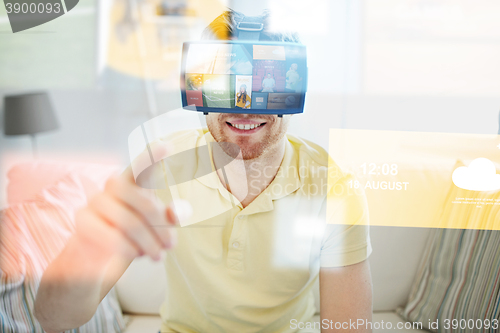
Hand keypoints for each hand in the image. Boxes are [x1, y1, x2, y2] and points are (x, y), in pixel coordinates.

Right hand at [74, 143, 184, 261]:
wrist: (95, 256)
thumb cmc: (130, 235)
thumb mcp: (153, 227)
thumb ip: (167, 218)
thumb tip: (178, 212)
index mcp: (132, 183)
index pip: (142, 167)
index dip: (153, 156)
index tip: (167, 145)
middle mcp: (113, 186)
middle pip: (144, 201)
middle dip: (161, 226)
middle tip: (170, 245)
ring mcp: (96, 201)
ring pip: (129, 222)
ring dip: (148, 243)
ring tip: (156, 255)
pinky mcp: (83, 219)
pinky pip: (112, 236)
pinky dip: (128, 249)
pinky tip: (135, 254)